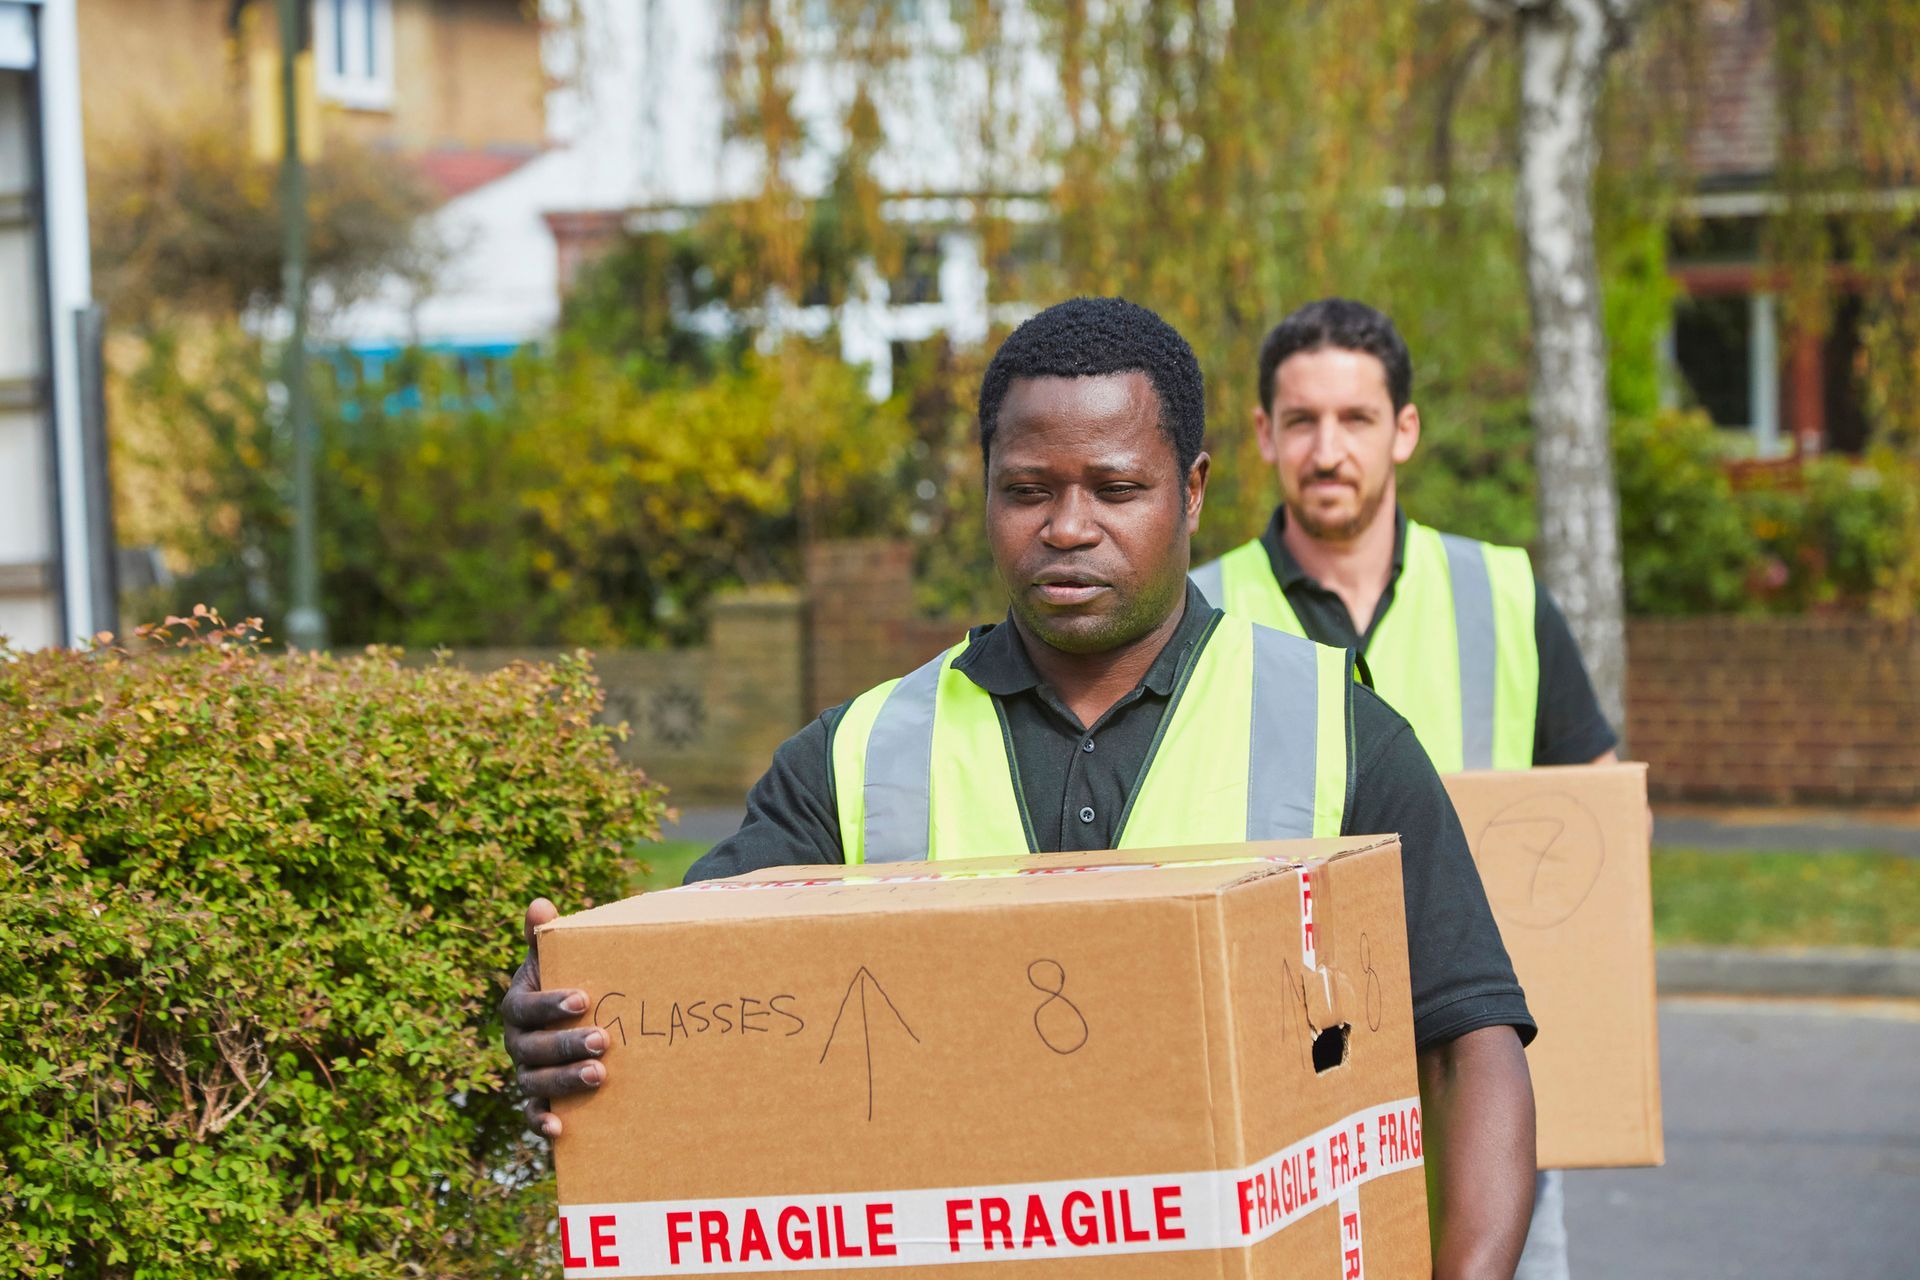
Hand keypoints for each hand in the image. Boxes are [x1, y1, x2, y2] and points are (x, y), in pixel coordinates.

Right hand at [500, 897, 606, 1137]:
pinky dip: (541, 1123)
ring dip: (565, 1081)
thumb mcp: (556, 958)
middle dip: (566, 1045)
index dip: (549, 1004)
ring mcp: (525, 1071)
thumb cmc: (565, 981)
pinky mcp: (538, 1098)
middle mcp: (516, 1042)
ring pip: (535, 1082)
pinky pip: (532, 1114)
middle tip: (603, 1041)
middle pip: (533, 1048)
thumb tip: (539, 904)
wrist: (571, 1014)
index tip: (582, 998)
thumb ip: (547, 936)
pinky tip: (560, 1129)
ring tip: (600, 1075)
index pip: (525, 1007)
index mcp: (517, 1006)